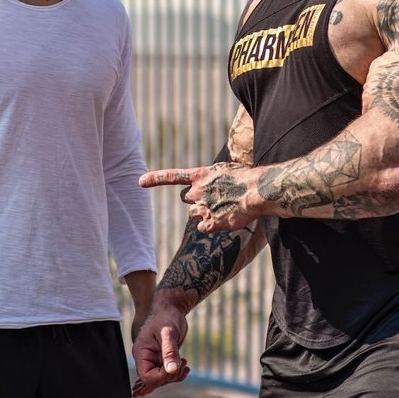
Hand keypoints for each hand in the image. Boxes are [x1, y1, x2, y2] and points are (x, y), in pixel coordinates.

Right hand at [131, 301, 189, 396]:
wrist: (171, 308)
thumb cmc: (167, 317)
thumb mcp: (168, 333)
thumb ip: (169, 352)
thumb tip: (172, 370)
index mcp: (141, 352)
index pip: (147, 377)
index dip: (162, 377)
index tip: (175, 366)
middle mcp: (145, 358)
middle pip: (155, 380)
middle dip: (171, 375)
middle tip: (183, 362)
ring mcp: (154, 359)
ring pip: (162, 378)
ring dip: (175, 375)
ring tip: (185, 363)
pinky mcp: (162, 358)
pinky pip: (167, 373)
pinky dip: (176, 373)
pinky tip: (185, 367)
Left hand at [140, 162, 262, 232]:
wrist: (258, 191)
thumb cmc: (247, 178)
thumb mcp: (226, 170)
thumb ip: (213, 178)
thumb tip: (210, 183)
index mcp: (200, 175)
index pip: (172, 176)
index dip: (155, 179)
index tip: (140, 181)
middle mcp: (197, 191)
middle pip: (186, 198)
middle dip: (196, 199)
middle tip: (213, 198)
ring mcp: (203, 207)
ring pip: (194, 214)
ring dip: (205, 213)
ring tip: (223, 207)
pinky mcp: (210, 223)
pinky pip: (203, 228)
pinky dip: (212, 225)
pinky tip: (225, 218)